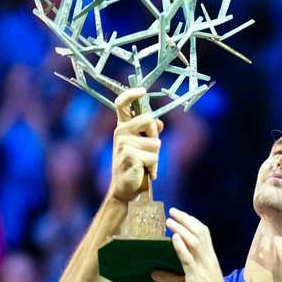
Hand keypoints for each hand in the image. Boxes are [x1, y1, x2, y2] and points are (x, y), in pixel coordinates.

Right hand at [108, 88, 162, 202]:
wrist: (124, 189)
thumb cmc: (135, 166)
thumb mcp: (143, 146)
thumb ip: (150, 133)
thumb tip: (160, 122)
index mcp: (123, 127)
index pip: (122, 104)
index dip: (131, 94)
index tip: (142, 91)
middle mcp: (120, 132)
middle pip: (149, 120)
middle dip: (155, 135)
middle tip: (150, 150)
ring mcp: (123, 144)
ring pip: (155, 142)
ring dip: (156, 156)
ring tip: (145, 164)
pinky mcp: (129, 156)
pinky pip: (153, 157)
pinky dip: (153, 167)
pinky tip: (144, 172)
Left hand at [151, 208, 236, 281]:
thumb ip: (172, 277)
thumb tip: (154, 273)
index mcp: (209, 259)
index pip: (203, 233)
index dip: (191, 222)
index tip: (179, 214)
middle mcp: (208, 259)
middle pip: (200, 232)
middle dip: (186, 220)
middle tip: (172, 211)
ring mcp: (203, 267)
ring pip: (195, 241)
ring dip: (182, 229)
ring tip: (169, 221)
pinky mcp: (197, 278)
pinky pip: (189, 259)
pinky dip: (181, 246)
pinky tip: (174, 238)